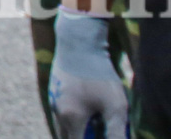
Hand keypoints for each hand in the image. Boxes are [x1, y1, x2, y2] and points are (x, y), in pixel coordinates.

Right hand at [48, 7, 127, 138]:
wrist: (79, 42)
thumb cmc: (100, 74)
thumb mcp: (115, 106)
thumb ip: (116, 133)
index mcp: (71, 120)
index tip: (101, 135)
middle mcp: (58, 114)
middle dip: (84, 137)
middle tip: (98, 131)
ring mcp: (54, 102)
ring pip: (64, 129)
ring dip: (79, 132)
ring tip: (95, 126)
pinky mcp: (55, 92)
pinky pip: (63, 116)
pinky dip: (75, 121)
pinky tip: (89, 112)